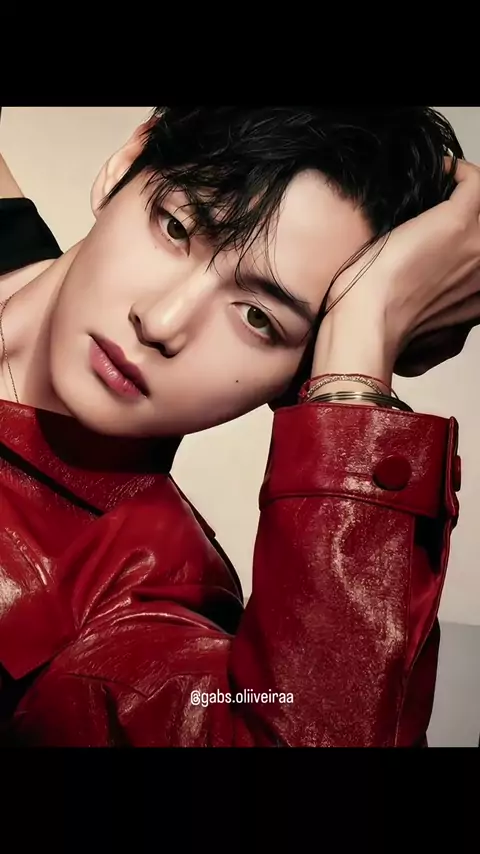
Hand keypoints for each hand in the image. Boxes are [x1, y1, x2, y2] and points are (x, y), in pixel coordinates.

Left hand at [317, 158, 479, 376]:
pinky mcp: (460, 221)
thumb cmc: (381, 326)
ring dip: (463, 190)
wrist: (369, 323)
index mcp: (479, 303)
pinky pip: (474, 181)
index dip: (467, 236)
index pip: (479, 259)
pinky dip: (457, 171)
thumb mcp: (419, 330)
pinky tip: (437, 172)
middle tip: (440, 203)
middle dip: (466, 212)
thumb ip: (433, 312)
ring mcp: (479, 246)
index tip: (445, 224)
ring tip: (439, 186)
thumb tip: (421, 296)